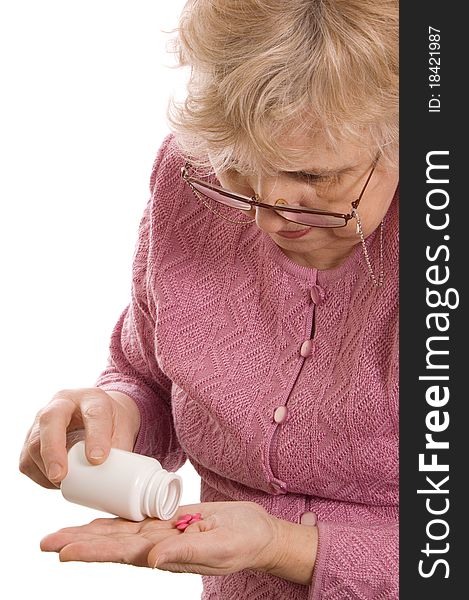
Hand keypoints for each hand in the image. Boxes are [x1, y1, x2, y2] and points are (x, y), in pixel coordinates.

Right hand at [19, 388, 140, 487]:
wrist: (98, 414)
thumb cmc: (112, 422)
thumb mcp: (124, 429)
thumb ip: (121, 450)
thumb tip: (115, 479)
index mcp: (92, 398)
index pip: (94, 413)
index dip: (95, 437)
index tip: (97, 459)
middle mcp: (63, 403)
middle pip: (51, 419)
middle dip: (53, 450)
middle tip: (60, 475)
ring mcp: (43, 419)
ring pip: (34, 442)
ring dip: (45, 468)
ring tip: (63, 483)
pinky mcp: (32, 437)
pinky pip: (27, 460)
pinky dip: (39, 476)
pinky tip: (54, 482)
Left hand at [40, 501, 280, 574]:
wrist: (257, 533)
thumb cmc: (242, 543)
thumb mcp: (217, 549)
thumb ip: (184, 553)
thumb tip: (150, 561)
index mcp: (165, 554)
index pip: (120, 553)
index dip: (91, 550)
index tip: (63, 551)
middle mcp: (157, 546)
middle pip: (111, 543)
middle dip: (79, 541)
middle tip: (45, 541)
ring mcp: (163, 533)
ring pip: (119, 531)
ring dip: (90, 531)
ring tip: (62, 532)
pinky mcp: (171, 519)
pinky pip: (137, 519)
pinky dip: (115, 519)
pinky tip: (100, 518)